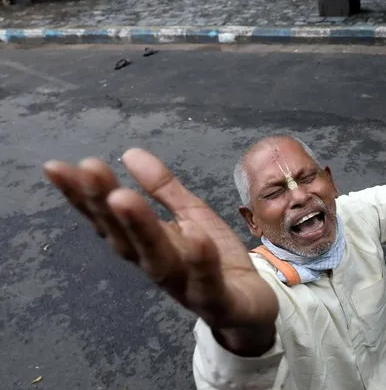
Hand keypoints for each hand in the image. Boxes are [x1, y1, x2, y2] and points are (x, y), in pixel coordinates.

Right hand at [44, 149, 277, 354]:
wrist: (252, 309)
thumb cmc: (212, 259)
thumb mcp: (192, 215)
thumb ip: (164, 189)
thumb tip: (130, 152)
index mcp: (148, 244)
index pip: (111, 219)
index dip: (84, 196)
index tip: (57, 167)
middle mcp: (158, 266)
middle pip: (126, 239)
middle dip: (105, 206)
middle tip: (88, 170)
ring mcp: (187, 287)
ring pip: (159, 261)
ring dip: (141, 229)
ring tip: (123, 197)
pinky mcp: (219, 302)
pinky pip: (208, 283)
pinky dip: (200, 260)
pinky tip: (194, 234)